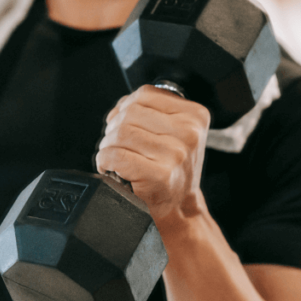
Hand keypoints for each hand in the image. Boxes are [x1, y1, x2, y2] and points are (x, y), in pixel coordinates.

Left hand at [96, 85, 210, 223]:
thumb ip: (151, 111)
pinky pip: (116, 156)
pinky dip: (105, 160)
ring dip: (108, 146)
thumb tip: (120, 107)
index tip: (124, 125)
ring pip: (121, 133)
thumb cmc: (172, 169)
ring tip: (115, 158)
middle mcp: (189, 133)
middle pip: (130, 113)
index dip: (125, 107)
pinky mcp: (159, 175)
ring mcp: (175, 154)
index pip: (145, 94)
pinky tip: (112, 168)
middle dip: (114, 128)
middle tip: (116, 145)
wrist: (179, 207)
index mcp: (196, 116)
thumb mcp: (175, 133)